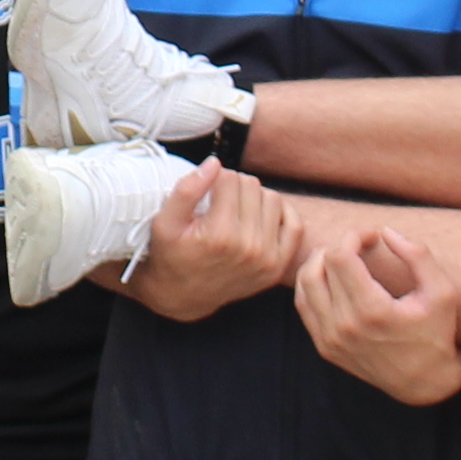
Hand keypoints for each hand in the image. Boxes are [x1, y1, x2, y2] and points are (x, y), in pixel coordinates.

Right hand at [113, 166, 299, 320]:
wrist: (183, 296)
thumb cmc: (171, 256)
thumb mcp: (165, 223)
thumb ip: (187, 190)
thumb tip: (215, 163)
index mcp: (220, 235)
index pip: (229, 178)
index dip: (214, 179)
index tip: (204, 193)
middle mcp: (249, 247)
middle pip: (251, 185)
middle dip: (233, 187)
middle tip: (218, 201)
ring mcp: (268, 258)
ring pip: (272, 198)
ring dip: (254, 198)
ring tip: (235, 210)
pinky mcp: (278, 266)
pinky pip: (295, 224)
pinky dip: (281, 213)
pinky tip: (260, 216)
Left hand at [296, 228, 460, 405]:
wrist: (424, 382)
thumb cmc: (436, 333)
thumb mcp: (441, 292)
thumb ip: (417, 255)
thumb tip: (385, 231)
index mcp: (372, 311)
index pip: (340, 256)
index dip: (354, 236)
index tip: (372, 236)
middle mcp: (345, 327)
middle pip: (320, 265)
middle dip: (340, 245)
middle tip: (361, 245)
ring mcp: (330, 340)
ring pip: (305, 283)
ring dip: (320, 261)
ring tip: (344, 257)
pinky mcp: (325, 347)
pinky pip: (304, 305)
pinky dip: (312, 284)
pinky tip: (333, 278)